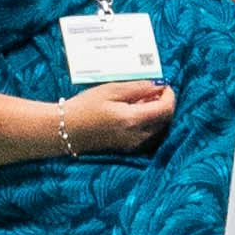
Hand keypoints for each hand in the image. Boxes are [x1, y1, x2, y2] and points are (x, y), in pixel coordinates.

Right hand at [62, 76, 179, 155]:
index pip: (166, 109)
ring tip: (141, 100)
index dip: (170, 95)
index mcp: (134, 120)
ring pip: (159, 129)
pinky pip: (149, 136)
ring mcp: (134, 146)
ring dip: (157, 114)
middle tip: (151, 90)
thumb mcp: (111, 90)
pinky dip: (149, 123)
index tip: (163, 85)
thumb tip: (159, 86)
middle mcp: (138, 137)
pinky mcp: (128, 149)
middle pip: (166, 120)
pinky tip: (135, 113)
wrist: (64, 131)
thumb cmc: (85, 107)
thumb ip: (138, 88)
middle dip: (164, 104)